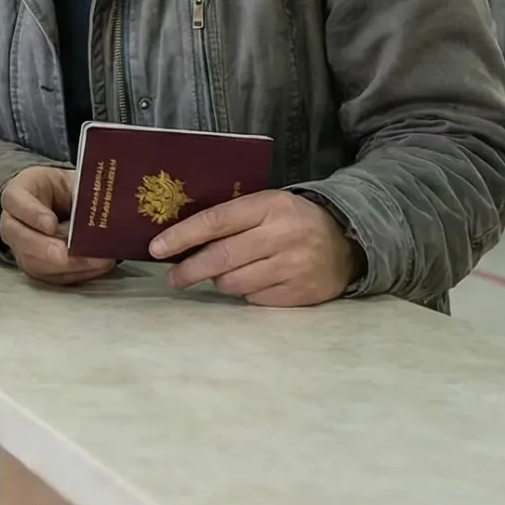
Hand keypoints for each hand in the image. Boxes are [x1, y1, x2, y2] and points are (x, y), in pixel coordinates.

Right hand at [0, 165, 115, 286]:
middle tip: (71, 253)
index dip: (32, 214)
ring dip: (67, 266)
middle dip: (48, 250)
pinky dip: (75, 273)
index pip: (15, 202)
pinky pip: (51, 277)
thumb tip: (102, 210)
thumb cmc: (61, 190)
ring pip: (34, 263)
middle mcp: (12, 223)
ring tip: (96, 261)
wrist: (55, 203)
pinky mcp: (35, 267)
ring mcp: (20, 248)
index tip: (51, 223)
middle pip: (21, 239)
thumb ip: (81, 193)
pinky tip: (95, 266)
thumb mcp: (69, 181)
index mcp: (17, 193)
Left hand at [151, 189, 357, 307]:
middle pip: (221, 257)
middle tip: (172, 277)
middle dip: (189, 269)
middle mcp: (282, 235)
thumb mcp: (267, 206)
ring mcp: (293, 266)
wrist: (348, 242)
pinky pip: (255, 299)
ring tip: (222, 275)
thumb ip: (233, 216)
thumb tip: (181, 237)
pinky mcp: (301, 293)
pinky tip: (253, 281)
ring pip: (235, 282)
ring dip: (220, 281)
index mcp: (269, 206)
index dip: (182, 236)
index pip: (215, 221)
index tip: (156, 248)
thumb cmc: (294, 221)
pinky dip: (246, 292)